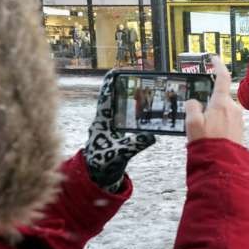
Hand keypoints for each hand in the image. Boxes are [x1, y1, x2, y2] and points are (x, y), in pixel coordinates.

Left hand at [85, 73, 155, 191]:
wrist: (97, 176)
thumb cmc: (102, 164)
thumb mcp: (120, 153)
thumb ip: (134, 144)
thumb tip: (152, 135)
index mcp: (102, 122)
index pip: (106, 98)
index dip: (110, 84)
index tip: (116, 71)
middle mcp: (105, 121)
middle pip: (114, 99)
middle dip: (123, 88)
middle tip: (136, 78)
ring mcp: (111, 127)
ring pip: (120, 108)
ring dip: (130, 100)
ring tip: (142, 91)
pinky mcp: (116, 134)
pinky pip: (126, 119)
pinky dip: (134, 113)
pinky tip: (143, 111)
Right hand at [185, 58, 243, 144]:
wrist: (223, 164)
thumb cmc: (208, 144)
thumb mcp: (192, 123)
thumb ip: (192, 107)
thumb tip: (194, 103)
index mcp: (221, 103)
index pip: (222, 78)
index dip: (218, 66)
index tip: (214, 59)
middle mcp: (233, 108)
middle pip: (219, 99)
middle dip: (209, 106)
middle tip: (200, 121)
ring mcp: (238, 119)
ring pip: (223, 111)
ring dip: (213, 118)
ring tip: (206, 134)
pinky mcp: (240, 129)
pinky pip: (227, 122)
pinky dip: (219, 126)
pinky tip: (213, 138)